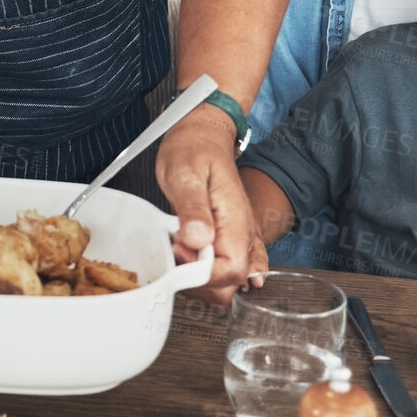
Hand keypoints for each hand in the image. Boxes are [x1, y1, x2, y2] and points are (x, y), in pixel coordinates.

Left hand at [158, 106, 259, 304]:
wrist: (203, 133)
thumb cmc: (192, 148)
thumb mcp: (185, 173)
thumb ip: (192, 208)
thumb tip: (197, 241)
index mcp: (235, 221)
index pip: (229, 271)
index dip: (199, 272)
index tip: (178, 252)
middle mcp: (242, 233)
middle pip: (229, 283)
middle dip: (198, 279)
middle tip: (174, 251)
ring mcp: (238, 236)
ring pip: (226, 281)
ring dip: (198, 276)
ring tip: (178, 248)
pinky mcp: (228, 236)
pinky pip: (230, 267)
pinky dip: (211, 273)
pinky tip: (196, 266)